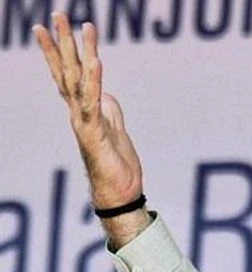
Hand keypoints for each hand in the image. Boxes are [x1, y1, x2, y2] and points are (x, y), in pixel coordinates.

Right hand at [34, 13, 149, 246]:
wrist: (120, 193)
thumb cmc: (117, 164)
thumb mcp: (116, 130)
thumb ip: (109, 110)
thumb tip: (106, 93)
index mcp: (83, 110)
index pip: (67, 74)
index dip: (59, 50)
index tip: (50, 26)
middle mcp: (78, 112)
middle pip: (68, 70)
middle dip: (62, 41)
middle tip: (57, 13)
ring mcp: (84, 122)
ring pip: (78, 81)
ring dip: (79, 53)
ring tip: (78, 26)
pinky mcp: (94, 133)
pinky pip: (93, 103)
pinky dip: (95, 81)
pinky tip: (96, 61)